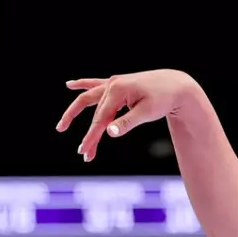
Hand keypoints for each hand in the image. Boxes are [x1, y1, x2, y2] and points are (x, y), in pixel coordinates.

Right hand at [55, 69, 200, 161]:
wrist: (176, 85)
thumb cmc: (163, 98)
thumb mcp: (146, 113)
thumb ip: (126, 123)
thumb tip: (109, 133)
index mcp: (117, 90)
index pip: (100, 119)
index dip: (91, 137)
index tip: (84, 152)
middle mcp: (112, 84)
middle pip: (94, 114)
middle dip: (89, 136)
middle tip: (84, 153)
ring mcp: (113, 82)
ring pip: (89, 100)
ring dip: (75, 113)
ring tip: (61, 126)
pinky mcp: (117, 83)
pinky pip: (95, 84)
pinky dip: (82, 85)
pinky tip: (70, 84)